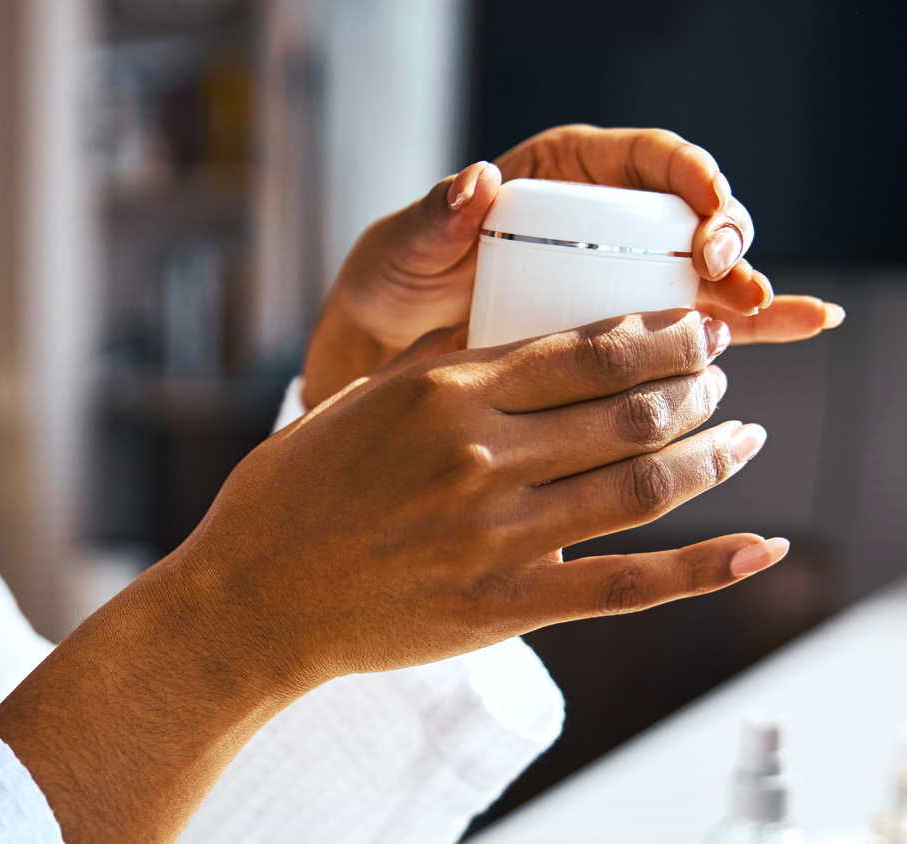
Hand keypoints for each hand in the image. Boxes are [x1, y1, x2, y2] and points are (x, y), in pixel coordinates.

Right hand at [194, 308, 781, 681]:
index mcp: (443, 395)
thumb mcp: (349, 403)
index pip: (588, 350)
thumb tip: (495, 330)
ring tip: (740, 437)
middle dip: (695, 385)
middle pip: (631, 409)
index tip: (697, 328)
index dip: (662, 335)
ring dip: (711, 455)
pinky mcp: (503, 606)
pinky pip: (627, 584)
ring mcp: (496, 534)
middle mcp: (480, 456)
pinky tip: (762, 547)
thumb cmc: (284, 498)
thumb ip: (429, 368)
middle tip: (720, 377)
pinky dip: (706, 567)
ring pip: (642, 485)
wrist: (249, 601)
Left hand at [304, 125, 845, 406]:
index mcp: (563, 173)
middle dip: (723, 238)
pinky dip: (744, 323)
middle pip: (691, 213)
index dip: (690, 178)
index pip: (647, 159)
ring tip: (762, 312)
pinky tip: (798, 323)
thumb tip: (474, 181)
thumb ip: (437, 217)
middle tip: (725, 275)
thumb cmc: (394, 278)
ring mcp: (619, 272)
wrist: (384, 346)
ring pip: (703, 270)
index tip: (707, 209)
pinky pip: (692, 321)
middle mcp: (605, 217)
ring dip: (742, 288)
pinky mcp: (623, 326)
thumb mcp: (405, 245)